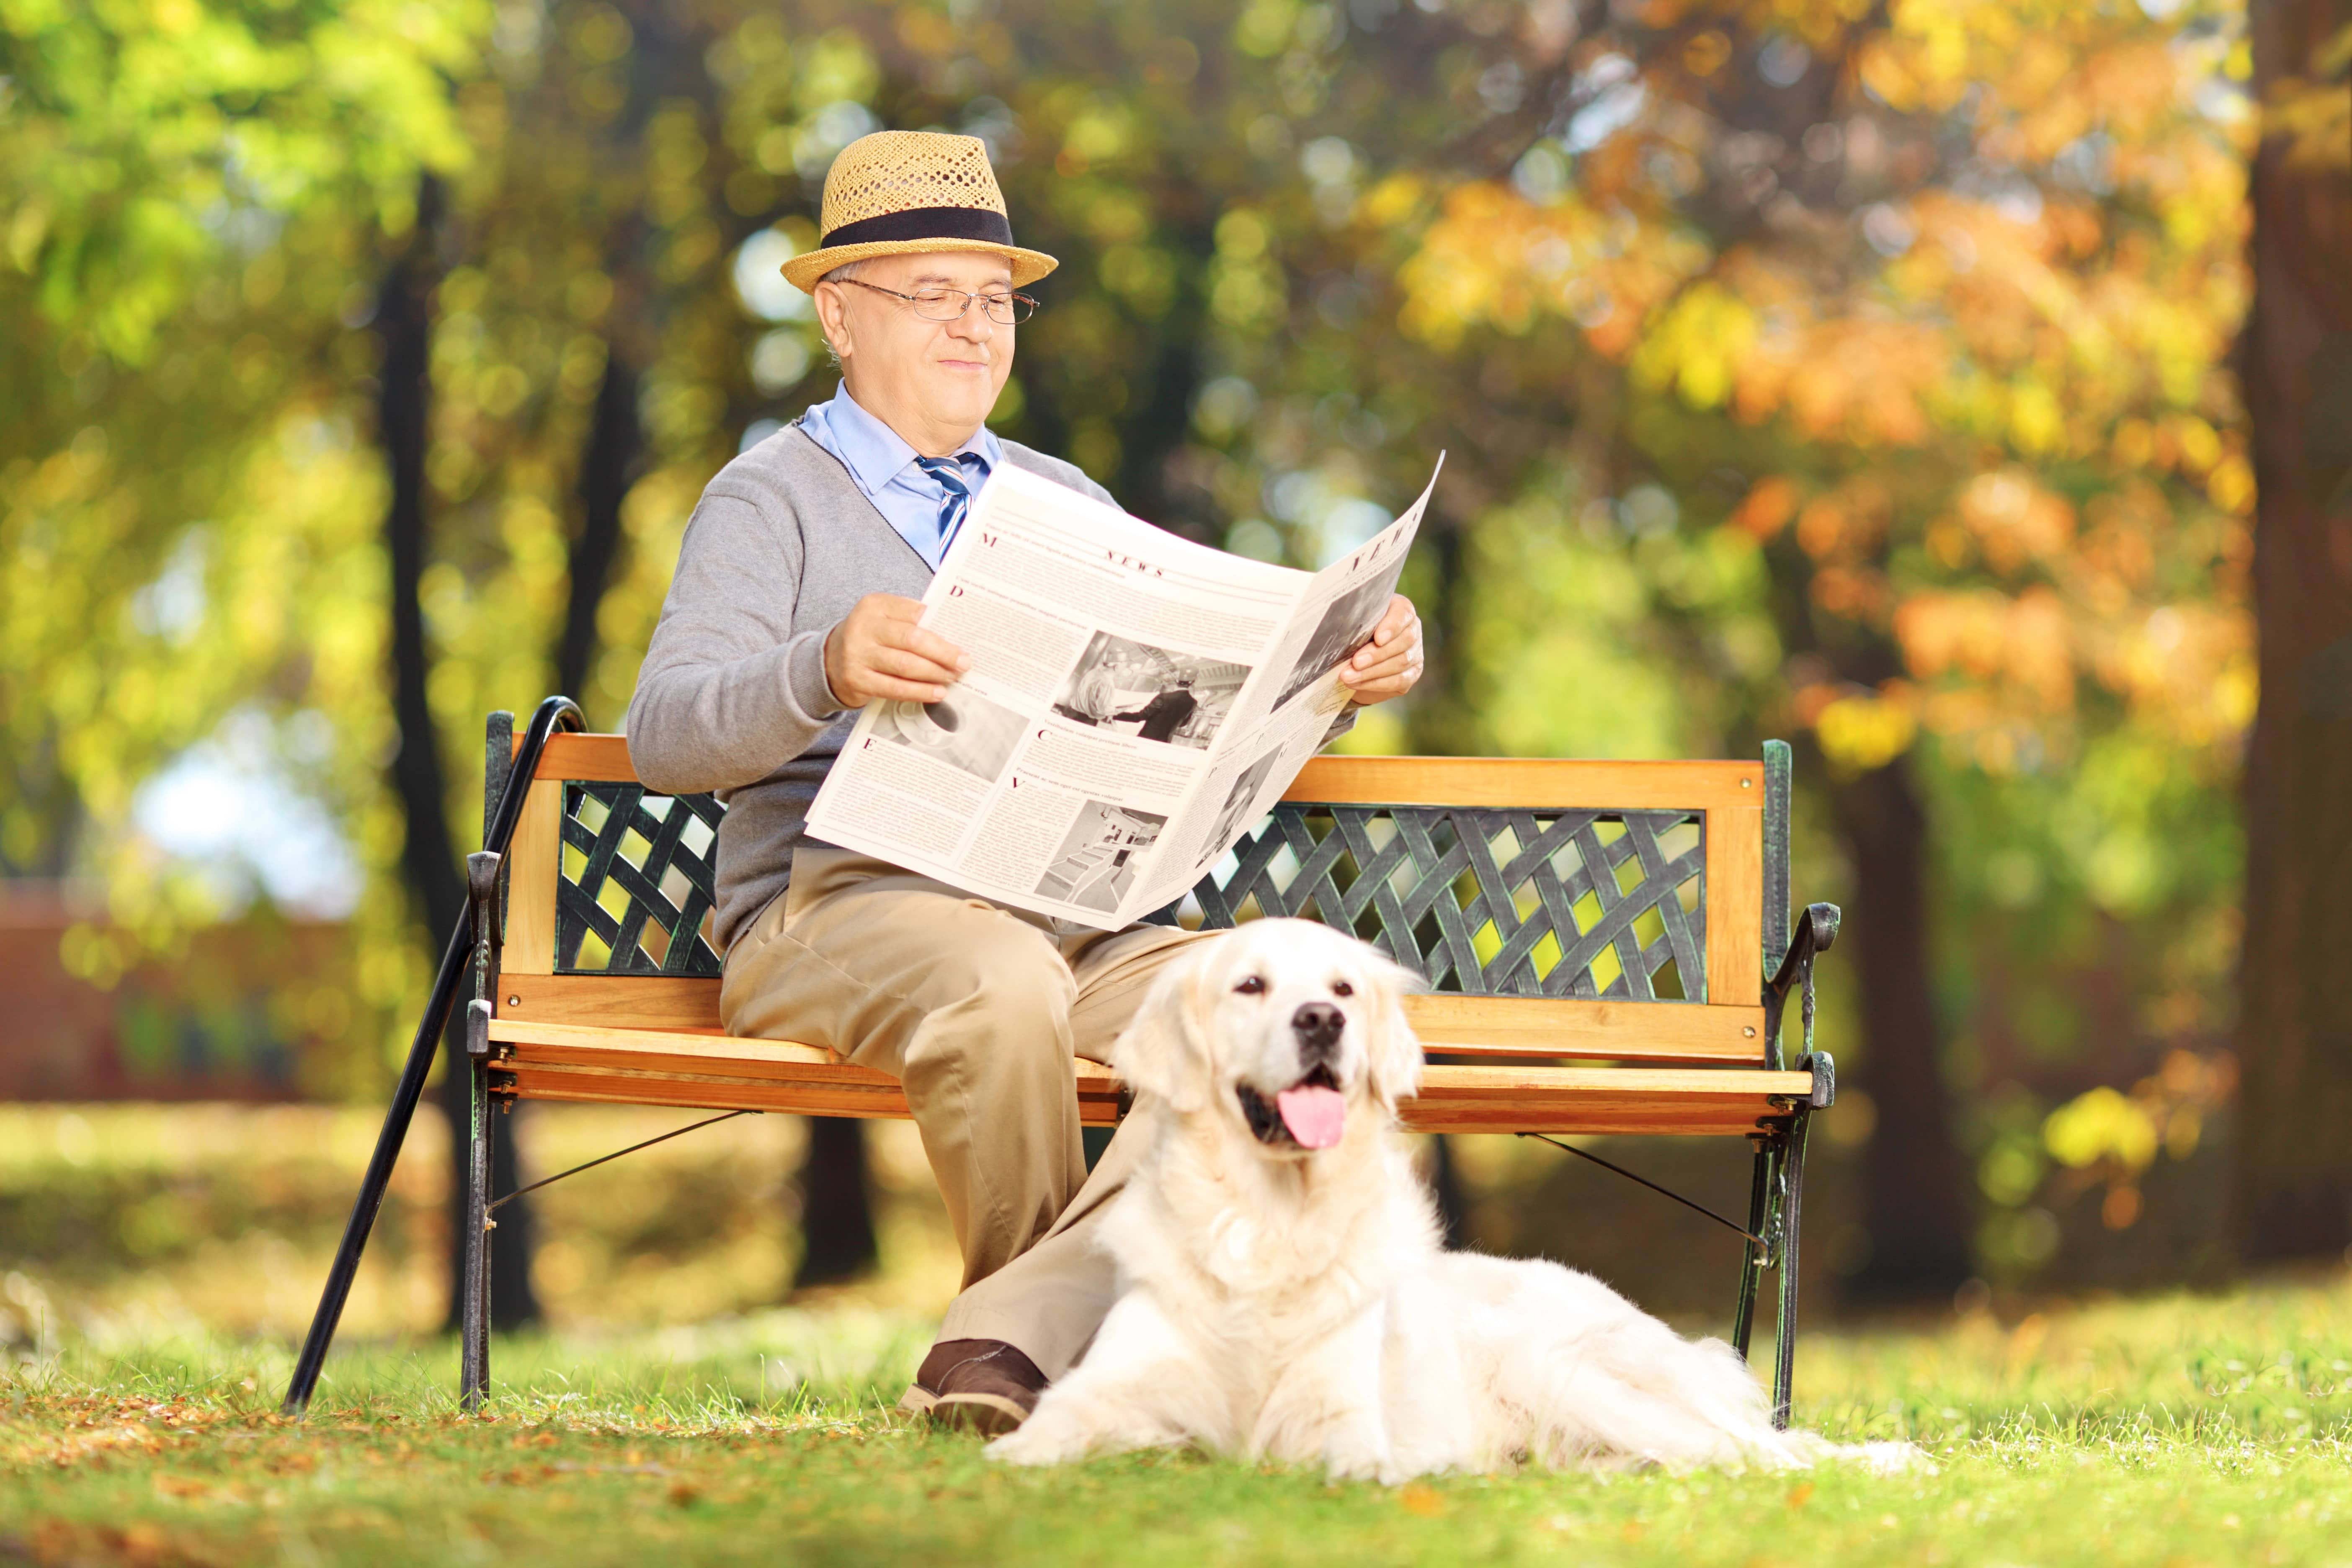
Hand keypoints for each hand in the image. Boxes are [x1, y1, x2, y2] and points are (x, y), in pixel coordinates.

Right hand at [822, 594, 969, 706]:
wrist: (829, 661)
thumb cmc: (870, 638)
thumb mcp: (885, 619)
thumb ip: (912, 621)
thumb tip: (954, 635)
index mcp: (875, 605)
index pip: (915, 612)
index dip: (941, 626)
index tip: (963, 638)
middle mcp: (863, 627)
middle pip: (913, 639)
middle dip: (944, 653)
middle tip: (964, 662)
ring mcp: (857, 654)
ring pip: (905, 666)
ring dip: (935, 673)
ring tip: (954, 677)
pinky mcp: (857, 680)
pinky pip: (894, 688)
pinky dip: (919, 691)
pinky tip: (937, 692)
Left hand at [1336, 594, 1423, 705]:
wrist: (1360, 658)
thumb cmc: (1357, 633)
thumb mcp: (1355, 622)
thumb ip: (1354, 620)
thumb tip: (1337, 626)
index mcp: (1401, 610)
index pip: (1403, 614)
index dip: (1392, 626)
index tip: (1378, 638)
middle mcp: (1412, 630)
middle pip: (1403, 641)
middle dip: (1377, 654)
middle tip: (1355, 662)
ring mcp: (1415, 654)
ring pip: (1399, 663)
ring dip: (1371, 672)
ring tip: (1348, 676)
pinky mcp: (1411, 674)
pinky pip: (1397, 681)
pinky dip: (1374, 683)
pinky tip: (1356, 683)